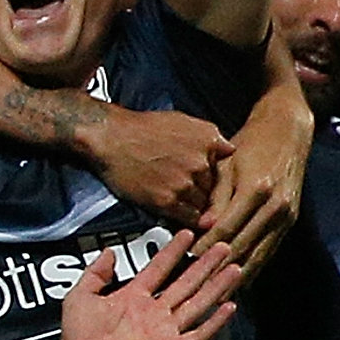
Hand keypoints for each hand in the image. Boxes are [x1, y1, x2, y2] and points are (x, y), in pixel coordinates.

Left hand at [46, 228, 241, 339]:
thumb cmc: (79, 334)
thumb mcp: (81, 295)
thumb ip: (96, 273)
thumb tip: (109, 250)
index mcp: (135, 296)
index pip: (160, 268)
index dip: (173, 251)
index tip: (188, 233)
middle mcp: (155, 310)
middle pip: (186, 283)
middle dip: (205, 265)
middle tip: (223, 245)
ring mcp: (166, 330)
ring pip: (197, 303)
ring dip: (216, 287)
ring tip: (235, 268)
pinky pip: (198, 334)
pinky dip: (215, 322)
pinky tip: (230, 306)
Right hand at [73, 106, 226, 226]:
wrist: (111, 137)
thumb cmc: (141, 128)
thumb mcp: (184, 121)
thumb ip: (210, 137)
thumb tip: (229, 149)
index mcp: (208, 141)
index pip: (227, 168)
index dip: (218, 177)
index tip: (215, 184)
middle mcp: (201, 163)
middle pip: (215, 188)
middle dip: (204, 190)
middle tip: (188, 188)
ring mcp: (185, 184)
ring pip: (203, 205)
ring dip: (194, 204)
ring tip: (178, 196)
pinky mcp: (167, 201)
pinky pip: (189, 217)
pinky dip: (185, 217)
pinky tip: (176, 208)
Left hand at [203, 81, 310, 282]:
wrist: (287, 131)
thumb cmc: (252, 143)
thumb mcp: (228, 165)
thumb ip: (216, 198)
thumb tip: (201, 229)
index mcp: (256, 189)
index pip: (226, 229)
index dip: (205, 247)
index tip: (188, 259)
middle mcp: (274, 207)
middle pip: (243, 247)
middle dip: (219, 268)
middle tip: (198, 284)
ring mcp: (286, 216)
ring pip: (258, 255)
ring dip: (237, 276)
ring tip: (217, 293)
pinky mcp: (290, 221)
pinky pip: (269, 250)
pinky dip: (254, 267)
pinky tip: (240, 281)